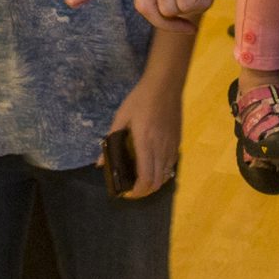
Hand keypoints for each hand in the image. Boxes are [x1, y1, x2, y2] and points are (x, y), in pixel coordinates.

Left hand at [105, 76, 182, 198]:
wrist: (165, 85)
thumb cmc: (140, 99)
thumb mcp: (121, 117)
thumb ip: (111, 140)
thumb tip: (100, 162)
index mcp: (145, 143)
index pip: (145, 178)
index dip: (137, 191)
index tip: (127, 192)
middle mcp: (161, 149)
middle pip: (157, 182)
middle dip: (144, 191)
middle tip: (132, 188)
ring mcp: (172, 146)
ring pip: (166, 175)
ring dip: (154, 182)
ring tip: (141, 179)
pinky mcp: (178, 142)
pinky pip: (171, 165)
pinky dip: (162, 172)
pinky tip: (153, 166)